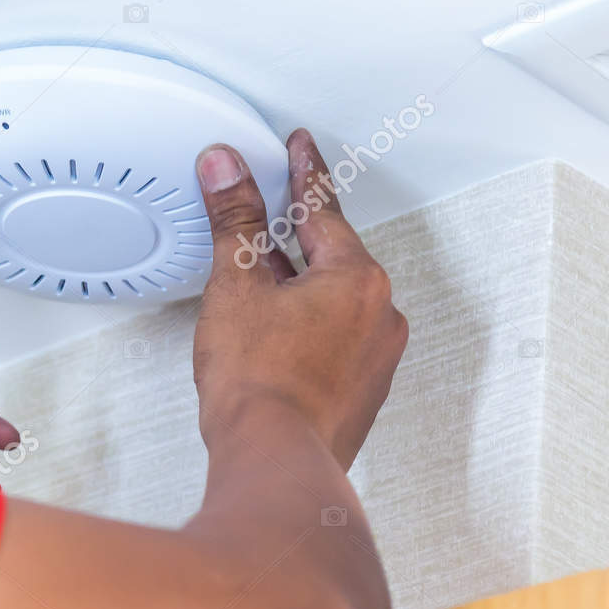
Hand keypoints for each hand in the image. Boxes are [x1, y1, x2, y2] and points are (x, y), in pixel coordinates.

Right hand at [192, 129, 407, 469]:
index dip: (303, 172)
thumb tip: (228, 171)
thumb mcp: (237, 285)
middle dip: (297, 237)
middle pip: (332, 256)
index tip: (300, 149)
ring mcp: (376, 357)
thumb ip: (236, 221)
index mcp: (356, 278)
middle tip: (271, 217)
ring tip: (261, 288)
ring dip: (301, 288)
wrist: (276, 459)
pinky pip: (337, 341)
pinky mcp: (362, 392)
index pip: (323, 207)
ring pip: (336, 302)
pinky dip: (309, 329)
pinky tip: (277, 340)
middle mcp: (379, 315)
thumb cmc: (262, 386)